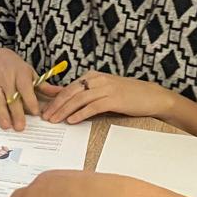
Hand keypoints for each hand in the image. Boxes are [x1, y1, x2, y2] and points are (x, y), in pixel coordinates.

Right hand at [0, 48, 40, 130]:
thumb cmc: (15, 66)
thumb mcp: (30, 72)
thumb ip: (43, 85)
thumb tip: (60, 92)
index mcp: (20, 74)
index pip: (25, 88)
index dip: (30, 101)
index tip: (36, 113)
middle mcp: (7, 79)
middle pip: (12, 97)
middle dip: (16, 113)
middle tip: (20, 127)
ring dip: (1, 113)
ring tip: (6, 126)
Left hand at [40, 70, 170, 124]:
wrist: (151, 96)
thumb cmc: (127, 95)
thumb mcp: (104, 90)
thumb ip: (87, 94)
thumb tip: (67, 103)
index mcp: (93, 76)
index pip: (69, 87)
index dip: (55, 99)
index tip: (45, 109)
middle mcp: (98, 79)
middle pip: (71, 92)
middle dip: (56, 105)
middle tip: (46, 117)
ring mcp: (106, 88)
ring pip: (79, 99)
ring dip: (64, 110)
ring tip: (55, 120)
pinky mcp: (114, 99)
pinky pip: (93, 107)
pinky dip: (81, 113)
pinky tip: (72, 120)